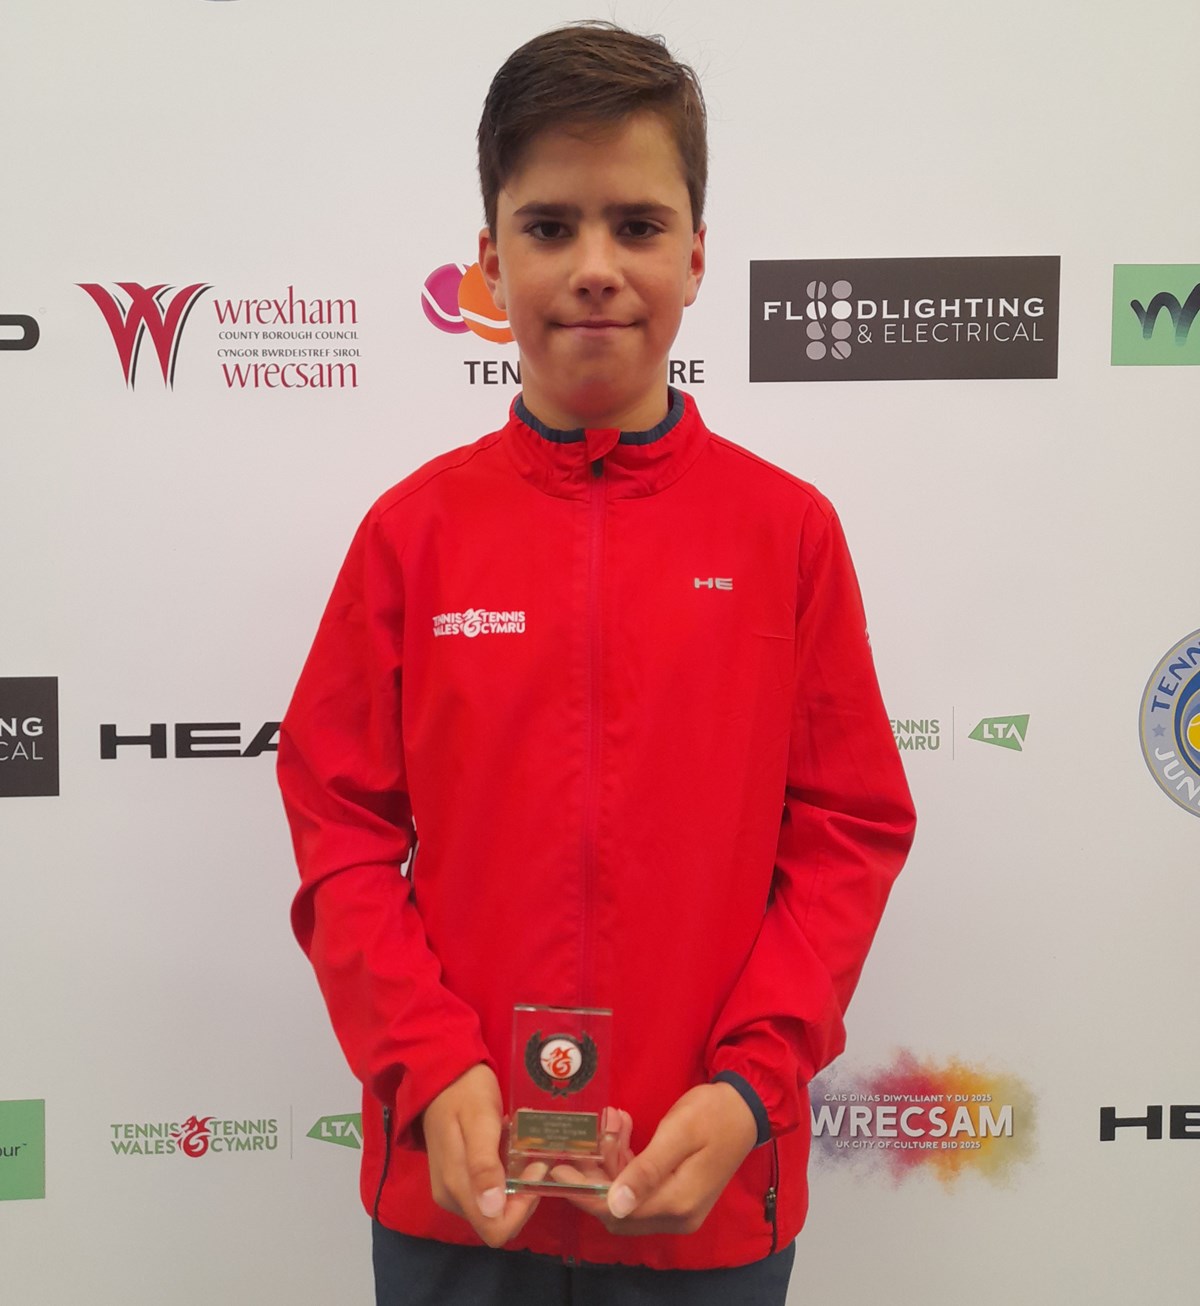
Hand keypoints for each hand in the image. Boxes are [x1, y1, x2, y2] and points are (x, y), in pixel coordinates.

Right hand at [420, 1063, 543, 1247]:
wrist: (441, 1075)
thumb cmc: (466, 1092)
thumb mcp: (481, 1121)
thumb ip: (484, 1165)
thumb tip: (492, 1210)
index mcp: (457, 1186)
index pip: (495, 1229)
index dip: (521, 1209)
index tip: (533, 1171)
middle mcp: (451, 1197)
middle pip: (496, 1221)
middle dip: (520, 1196)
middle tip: (532, 1157)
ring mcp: (451, 1190)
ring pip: (492, 1208)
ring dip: (513, 1185)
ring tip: (520, 1149)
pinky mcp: (454, 1180)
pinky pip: (485, 1193)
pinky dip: (502, 1176)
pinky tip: (507, 1150)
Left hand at [562, 1082, 757, 1235]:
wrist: (748, 1107)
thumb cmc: (713, 1114)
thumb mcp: (677, 1133)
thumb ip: (646, 1170)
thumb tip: (615, 1205)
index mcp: (677, 1202)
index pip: (617, 1211)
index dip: (585, 1194)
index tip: (558, 1171)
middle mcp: (678, 1215)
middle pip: (619, 1210)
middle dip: (595, 1177)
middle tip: (582, 1142)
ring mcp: (680, 1208)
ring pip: (628, 1198)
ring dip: (612, 1165)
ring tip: (611, 1123)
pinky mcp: (679, 1195)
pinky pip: (642, 1189)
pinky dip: (627, 1164)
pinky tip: (624, 1132)